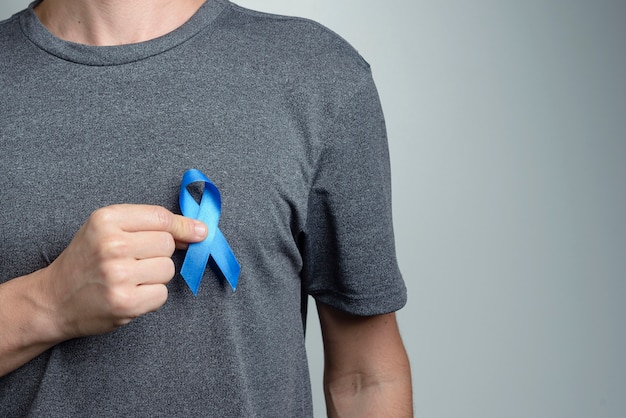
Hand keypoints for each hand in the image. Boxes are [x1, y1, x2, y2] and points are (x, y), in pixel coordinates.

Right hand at [40, 204, 206, 339]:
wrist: (53, 299)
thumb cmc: (86, 261)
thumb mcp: (107, 229)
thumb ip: (148, 225)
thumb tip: (197, 230)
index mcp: (106, 219)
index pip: (161, 218)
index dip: (184, 226)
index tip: (199, 232)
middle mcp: (111, 244)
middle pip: (167, 244)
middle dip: (159, 253)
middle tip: (135, 261)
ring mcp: (118, 275)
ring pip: (168, 269)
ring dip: (156, 276)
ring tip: (130, 278)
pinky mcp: (125, 302)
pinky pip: (162, 294)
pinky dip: (151, 296)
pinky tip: (130, 294)